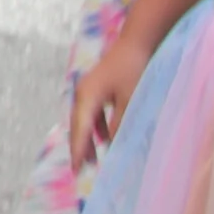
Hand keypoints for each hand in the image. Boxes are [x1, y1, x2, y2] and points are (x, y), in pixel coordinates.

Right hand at [70, 37, 151, 168]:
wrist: (137, 42)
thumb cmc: (134, 70)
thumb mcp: (130, 101)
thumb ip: (120, 124)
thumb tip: (113, 144)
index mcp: (87, 97)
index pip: (80, 130)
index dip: (79, 151)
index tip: (77, 170)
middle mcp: (83, 94)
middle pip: (78, 126)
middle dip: (80, 147)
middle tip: (81, 170)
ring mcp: (89, 90)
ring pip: (85, 120)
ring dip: (89, 139)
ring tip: (93, 159)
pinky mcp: (98, 88)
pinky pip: (93, 113)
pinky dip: (97, 127)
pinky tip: (105, 138)